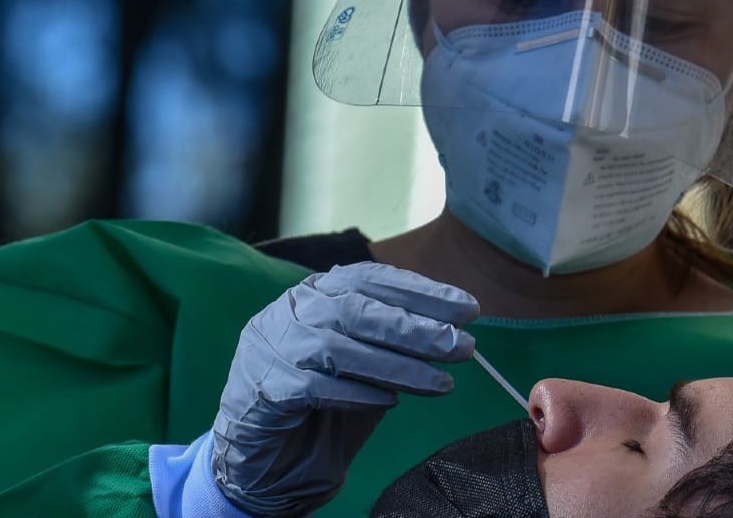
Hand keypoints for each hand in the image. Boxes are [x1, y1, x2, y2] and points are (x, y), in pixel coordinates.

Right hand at [211, 262, 478, 516]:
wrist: (263, 453)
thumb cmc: (323, 398)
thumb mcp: (365, 359)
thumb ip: (395, 339)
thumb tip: (454, 331)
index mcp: (319, 290)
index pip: (374, 279)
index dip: (424, 291)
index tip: (468, 308)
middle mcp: (294, 309)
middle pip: (359, 310)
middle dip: (417, 328)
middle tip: (463, 346)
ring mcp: (274, 346)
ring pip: (341, 348)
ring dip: (398, 366)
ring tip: (442, 384)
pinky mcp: (264, 388)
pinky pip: (315, 387)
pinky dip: (357, 393)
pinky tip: (389, 402)